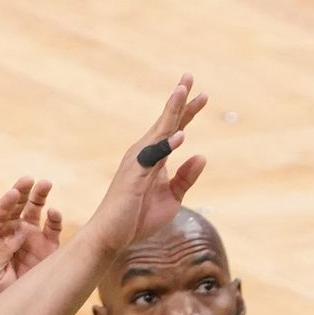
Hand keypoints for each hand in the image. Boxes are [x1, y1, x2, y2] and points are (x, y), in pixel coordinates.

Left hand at [0, 177, 64, 309]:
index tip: (12, 193)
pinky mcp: (46, 246)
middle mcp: (11, 231)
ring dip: (39, 197)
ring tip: (45, 184)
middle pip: (16, 206)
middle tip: (29, 179)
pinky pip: (52, 229)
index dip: (4, 203)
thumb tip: (18, 233)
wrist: (7, 306)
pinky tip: (54, 213)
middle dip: (22, 191)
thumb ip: (1, 250)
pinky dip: (54, 219)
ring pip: (35, 211)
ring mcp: (29, 237)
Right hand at [85, 75, 208, 246]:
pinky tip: (181, 135)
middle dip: (179, 100)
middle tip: (189, 76)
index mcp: (153, 158)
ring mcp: (137, 163)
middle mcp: (143, 154)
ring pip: (158, 132)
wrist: (111, 237)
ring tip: (183, 91)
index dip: (187, 111)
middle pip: (165, 122)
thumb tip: (202, 155)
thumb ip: (185, 177)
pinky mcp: (134, 177)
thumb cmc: (138, 217)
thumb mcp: (172, 197)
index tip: (201, 93)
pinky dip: (167, 146)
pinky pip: (153, 159)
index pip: (172, 129)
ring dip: (171, 112)